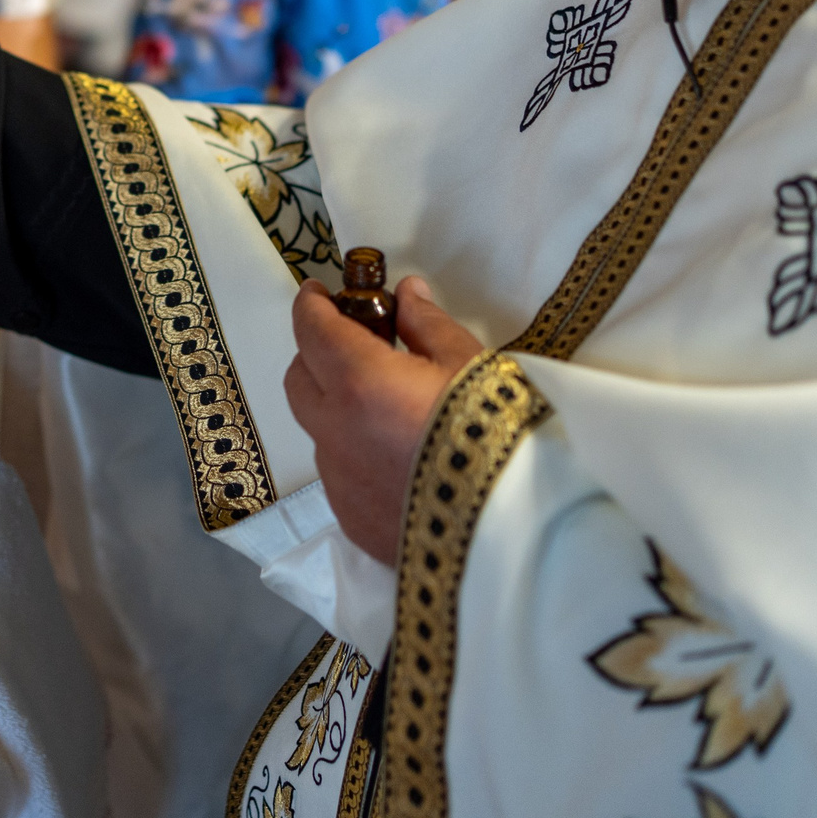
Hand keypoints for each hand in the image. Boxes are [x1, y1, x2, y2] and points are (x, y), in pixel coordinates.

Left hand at [284, 275, 485, 563]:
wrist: (516, 524)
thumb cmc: (495, 428)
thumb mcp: (468, 362)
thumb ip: (427, 324)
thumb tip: (406, 294)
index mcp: (357, 383)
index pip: (311, 330)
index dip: (310, 305)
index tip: (317, 293)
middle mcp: (334, 432)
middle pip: (300, 380)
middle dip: (317, 355)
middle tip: (353, 345)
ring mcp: (339, 482)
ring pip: (320, 431)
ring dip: (338, 410)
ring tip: (387, 410)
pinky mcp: (352, 520)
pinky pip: (340, 476)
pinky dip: (356, 456)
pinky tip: (397, 460)